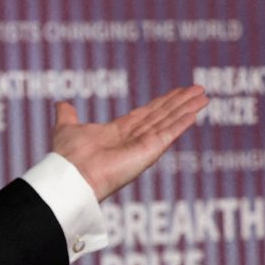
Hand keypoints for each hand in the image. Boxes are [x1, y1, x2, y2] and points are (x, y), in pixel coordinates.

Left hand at [50, 85, 207, 200]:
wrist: (72, 175)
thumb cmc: (67, 156)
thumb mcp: (66, 128)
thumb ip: (67, 115)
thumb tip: (61, 103)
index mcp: (117, 132)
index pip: (145, 114)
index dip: (161, 103)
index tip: (176, 92)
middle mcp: (132, 139)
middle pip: (161, 115)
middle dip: (179, 102)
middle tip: (197, 89)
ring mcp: (143, 145)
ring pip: (169, 121)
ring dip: (186, 108)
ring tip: (203, 96)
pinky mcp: (149, 150)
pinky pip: (169, 133)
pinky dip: (182, 122)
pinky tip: (195, 113)